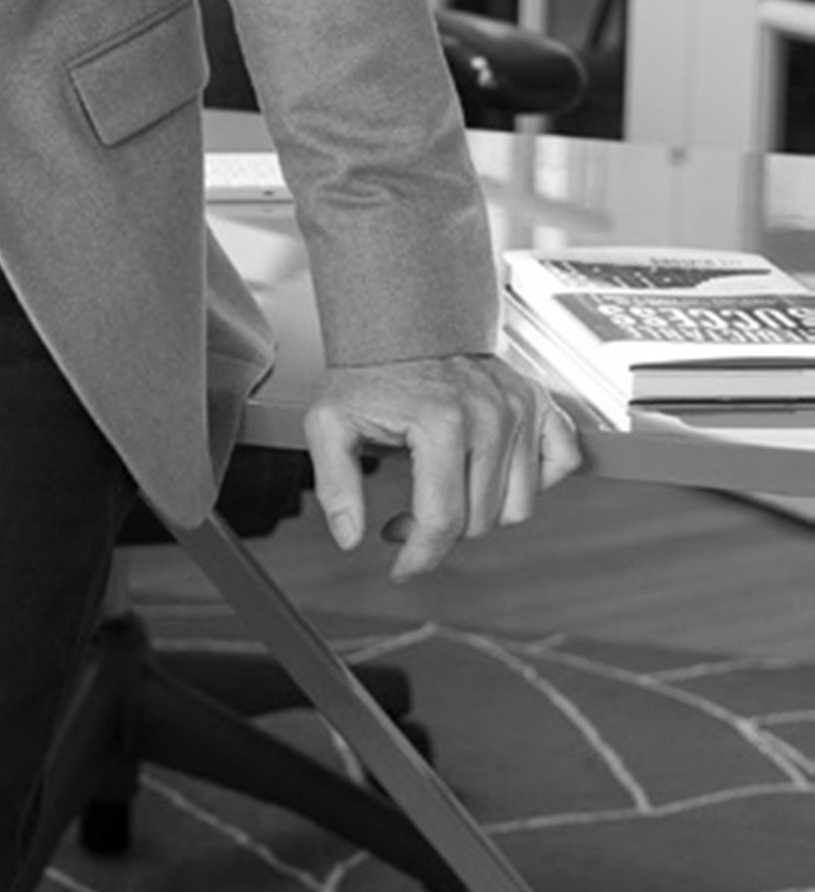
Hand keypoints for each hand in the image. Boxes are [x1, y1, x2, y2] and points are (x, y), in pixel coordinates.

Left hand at [303, 352, 581, 581]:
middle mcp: (489, 414)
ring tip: (445, 495)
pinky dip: (537, 481)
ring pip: (520, 506)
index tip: (400, 570)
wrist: (400, 320)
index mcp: (440, 421)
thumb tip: (351, 538)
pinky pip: (562, 463)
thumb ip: (336, 484)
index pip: (442, 520)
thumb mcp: (330, 423)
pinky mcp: (539, 401)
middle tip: (407, 516)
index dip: (419, 558)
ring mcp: (519, 407)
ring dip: (483, 513)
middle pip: (481, 521)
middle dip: (441, 533)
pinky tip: (496, 476)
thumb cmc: (368, 372)